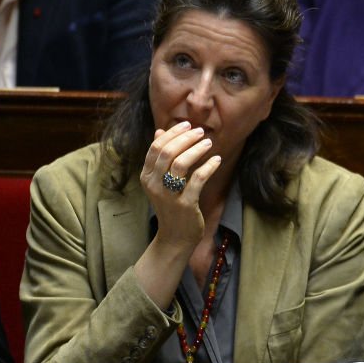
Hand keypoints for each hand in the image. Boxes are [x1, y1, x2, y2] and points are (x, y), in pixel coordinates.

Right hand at [139, 121, 221, 248]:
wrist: (175, 237)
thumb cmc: (171, 205)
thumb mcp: (161, 181)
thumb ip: (160, 157)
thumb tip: (160, 130)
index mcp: (146, 176)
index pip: (156, 147)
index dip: (173, 133)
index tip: (188, 125)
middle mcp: (154, 184)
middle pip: (167, 152)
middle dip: (185, 138)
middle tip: (200, 132)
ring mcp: (168, 195)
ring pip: (180, 164)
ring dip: (196, 150)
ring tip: (208, 143)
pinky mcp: (185, 204)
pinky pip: (198, 179)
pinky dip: (209, 166)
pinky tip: (217, 160)